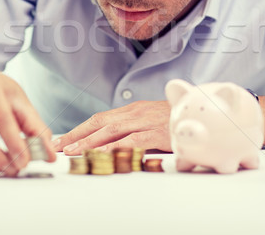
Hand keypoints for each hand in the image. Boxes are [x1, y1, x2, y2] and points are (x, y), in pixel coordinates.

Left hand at [53, 100, 171, 154]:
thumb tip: (118, 143)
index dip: (80, 128)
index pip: (101, 118)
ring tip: (73, 152)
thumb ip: (137, 128)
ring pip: (111, 130)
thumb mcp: (154, 120)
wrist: (205, 112)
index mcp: (134, 109)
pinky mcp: (157, 132)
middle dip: (77, 134)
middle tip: (59, 145)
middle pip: (99, 122)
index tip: (64, 138)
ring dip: (90, 142)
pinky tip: (103, 155)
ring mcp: (146, 121)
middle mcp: (136, 112)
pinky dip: (115, 147)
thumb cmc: (180, 120)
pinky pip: (132, 140)